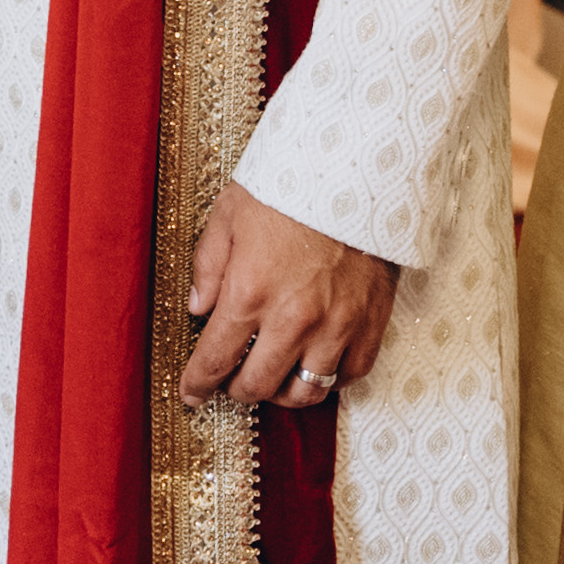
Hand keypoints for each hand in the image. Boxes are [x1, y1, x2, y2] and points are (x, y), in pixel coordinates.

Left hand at [178, 176, 395, 408]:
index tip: (191, 394)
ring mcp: (337, 324)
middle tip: (231, 383)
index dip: (198, 385)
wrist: (356, 169)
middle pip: (259, 386)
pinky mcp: (372, 321)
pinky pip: (352, 374)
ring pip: (307, 392)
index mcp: (250, 292)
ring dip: (283, 393)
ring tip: (273, 378)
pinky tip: (315, 364)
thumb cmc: (289, 186)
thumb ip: (208, 266)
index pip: (215, 359)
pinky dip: (332, 380)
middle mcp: (293, 318)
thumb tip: (198, 309)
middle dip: (236, 391)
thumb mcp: (229, 215)